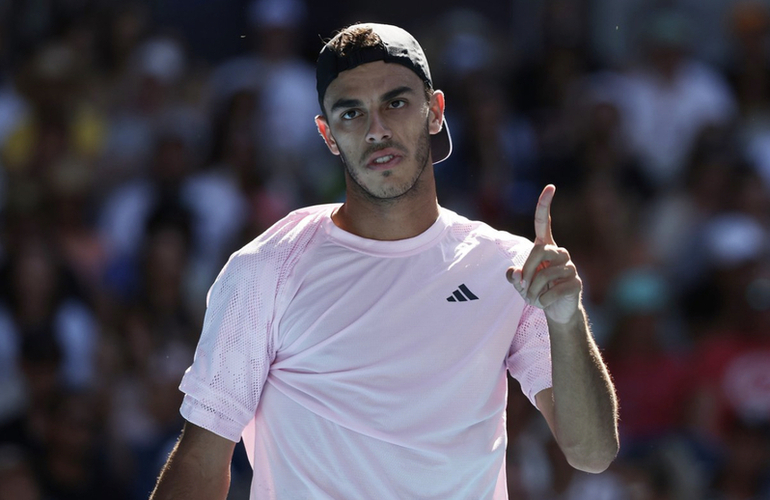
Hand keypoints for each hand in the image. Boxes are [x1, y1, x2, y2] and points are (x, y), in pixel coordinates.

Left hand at [507, 185, 581, 323]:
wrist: (557, 310)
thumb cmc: (537, 291)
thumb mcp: (520, 284)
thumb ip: (514, 277)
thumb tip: (513, 273)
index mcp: (545, 247)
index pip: (544, 223)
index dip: (544, 205)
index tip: (550, 187)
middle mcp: (559, 253)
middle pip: (538, 251)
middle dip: (526, 270)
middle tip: (523, 286)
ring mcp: (570, 267)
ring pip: (546, 273)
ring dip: (533, 290)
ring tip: (535, 298)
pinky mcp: (576, 282)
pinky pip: (555, 290)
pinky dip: (543, 300)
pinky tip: (545, 302)